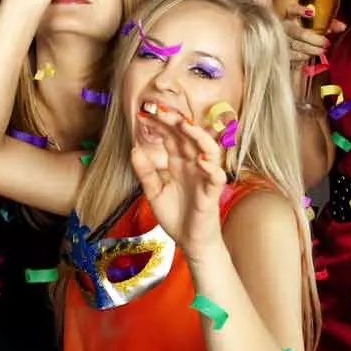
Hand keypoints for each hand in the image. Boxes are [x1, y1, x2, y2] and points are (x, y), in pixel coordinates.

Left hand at [131, 108, 227, 266]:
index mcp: (179, 162)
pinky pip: (216, 177)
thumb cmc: (176, 215)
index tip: (142, 113)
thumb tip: (134, 149)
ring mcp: (204, 176)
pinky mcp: (212, 193)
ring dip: (197, 136)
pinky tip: (202, 160)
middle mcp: (193, 164)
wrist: (190, 241)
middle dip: (174, 121)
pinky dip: (211, 168)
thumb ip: (145, 172)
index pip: (170, 136)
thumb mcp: (153, 192)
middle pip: (187, 136)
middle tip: (158, 109)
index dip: (159, 124)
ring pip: (207, 149)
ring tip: (183, 124)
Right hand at [283, 4, 345, 65]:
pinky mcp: (280, 50)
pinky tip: (308, 56)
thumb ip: (329, 25)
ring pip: (296, 45)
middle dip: (315, 39)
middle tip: (327, 43)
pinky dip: (301, 56)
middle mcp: (284, 26)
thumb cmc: (302, 32)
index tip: (311, 13)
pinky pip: (291, 55)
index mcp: (290, 16)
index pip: (292, 10)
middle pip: (300, 33)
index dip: (300, 11)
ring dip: (311, 49)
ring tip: (321, 51)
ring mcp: (281, 39)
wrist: (285, 44)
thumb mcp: (314, 26)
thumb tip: (343, 27)